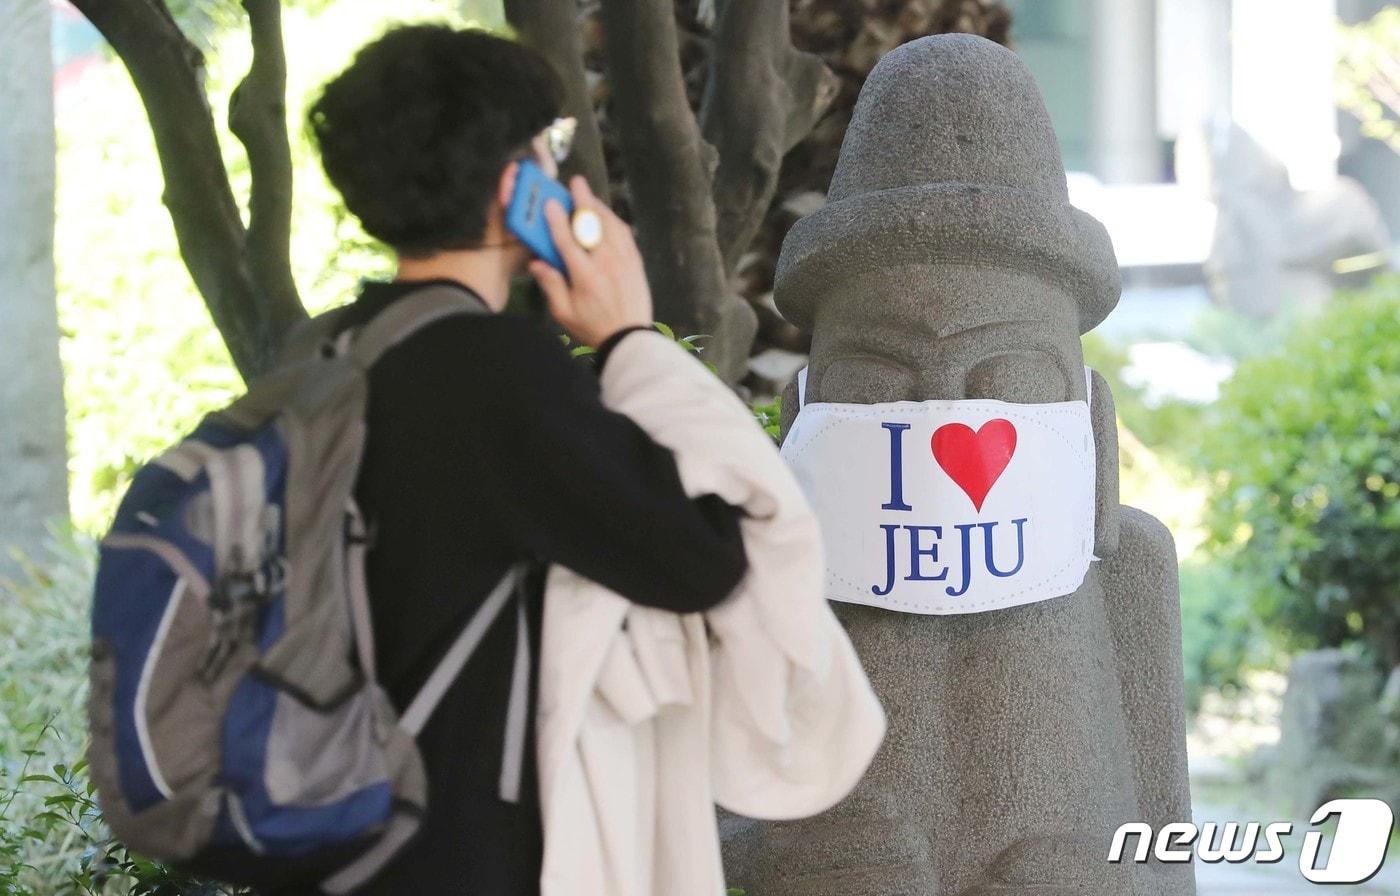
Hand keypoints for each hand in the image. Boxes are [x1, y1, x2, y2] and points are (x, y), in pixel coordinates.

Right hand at [528, 176, 653, 347]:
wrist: (629, 339)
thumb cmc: (593, 327)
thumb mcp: (564, 313)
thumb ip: (551, 285)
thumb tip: (536, 263)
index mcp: (585, 276)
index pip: (568, 241)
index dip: (557, 220)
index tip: (550, 203)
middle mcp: (606, 264)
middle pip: (593, 225)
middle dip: (583, 201)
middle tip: (576, 183)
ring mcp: (624, 262)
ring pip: (612, 225)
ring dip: (599, 207)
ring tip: (589, 195)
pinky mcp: (636, 263)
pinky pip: (625, 235)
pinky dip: (615, 221)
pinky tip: (607, 216)